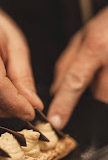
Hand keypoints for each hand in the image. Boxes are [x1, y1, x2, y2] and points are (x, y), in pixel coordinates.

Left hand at [48, 7, 107, 129]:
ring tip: (102, 71)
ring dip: (103, 92)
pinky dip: (106, 89)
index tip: (57, 121)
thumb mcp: (82, 37)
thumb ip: (67, 65)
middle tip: (95, 79)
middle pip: (99, 97)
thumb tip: (55, 90)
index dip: (64, 103)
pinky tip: (105, 76)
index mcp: (95, 47)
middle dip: (93, 97)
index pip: (75, 81)